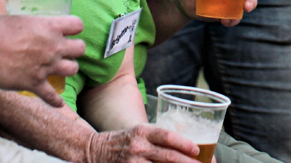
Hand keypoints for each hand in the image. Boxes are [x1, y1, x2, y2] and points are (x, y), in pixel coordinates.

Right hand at [0, 13, 84, 105]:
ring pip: (73, 70)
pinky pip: (52, 96)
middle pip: (80, 48)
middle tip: (65, 51)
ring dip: (68, 69)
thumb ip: (20, 22)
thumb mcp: (11, 18)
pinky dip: (55, 100)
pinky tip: (58, 103)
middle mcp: (53, 46)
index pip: (77, 24)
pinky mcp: (36, 83)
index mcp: (49, 26)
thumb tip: (11, 23)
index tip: (69, 31)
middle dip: (74, 50)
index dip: (74, 28)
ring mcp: (47, 66)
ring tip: (61, 69)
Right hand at [85, 124, 202, 162]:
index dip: (184, 143)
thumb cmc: (122, 141)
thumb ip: (157, 139)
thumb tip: (184, 148)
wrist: (94, 150)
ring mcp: (132, 162)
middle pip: (168, 157)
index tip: (197, 150)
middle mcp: (138, 146)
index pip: (166, 136)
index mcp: (142, 131)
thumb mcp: (139, 133)